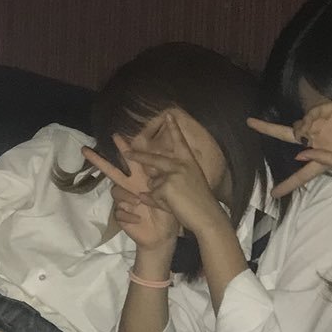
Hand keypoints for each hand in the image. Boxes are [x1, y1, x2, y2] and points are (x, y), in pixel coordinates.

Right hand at [81, 146, 179, 250]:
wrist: (162, 236)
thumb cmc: (167, 213)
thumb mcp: (168, 193)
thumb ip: (159, 181)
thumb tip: (151, 167)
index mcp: (141, 179)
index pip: (131, 161)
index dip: (123, 148)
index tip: (115, 135)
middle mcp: (129, 187)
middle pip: (111, 171)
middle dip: (98, 160)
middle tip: (85, 149)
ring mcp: (123, 201)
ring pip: (115, 191)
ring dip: (126, 195)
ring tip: (139, 202)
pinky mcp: (120, 215)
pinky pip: (119, 211)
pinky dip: (129, 214)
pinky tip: (138, 218)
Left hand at [127, 119, 222, 234]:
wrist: (207, 217)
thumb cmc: (199, 203)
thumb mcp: (186, 186)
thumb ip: (169, 181)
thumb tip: (148, 185)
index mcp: (188, 162)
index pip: (180, 142)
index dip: (174, 128)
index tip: (168, 114)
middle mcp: (181, 164)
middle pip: (153, 159)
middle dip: (137, 155)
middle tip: (124, 150)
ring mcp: (173, 174)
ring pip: (153, 183)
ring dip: (159, 196)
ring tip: (176, 203)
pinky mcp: (166, 186)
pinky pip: (153, 195)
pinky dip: (158, 203)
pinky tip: (173, 207)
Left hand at [249, 98, 331, 197]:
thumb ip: (323, 159)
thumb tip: (299, 154)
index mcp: (325, 160)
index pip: (302, 174)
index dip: (288, 184)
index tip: (273, 194)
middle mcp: (320, 141)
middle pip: (289, 137)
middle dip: (268, 129)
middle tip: (250, 122)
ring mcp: (323, 125)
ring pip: (298, 125)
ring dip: (300, 128)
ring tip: (315, 131)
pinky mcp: (330, 110)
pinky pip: (311, 113)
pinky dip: (311, 118)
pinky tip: (321, 121)